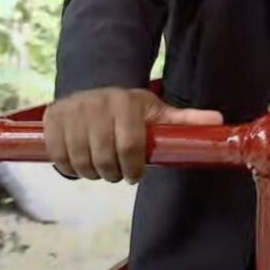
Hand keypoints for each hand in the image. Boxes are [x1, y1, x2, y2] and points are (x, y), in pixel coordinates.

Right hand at [44, 88, 222, 182]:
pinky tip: (80, 161)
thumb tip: (219, 121)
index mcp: (124, 102)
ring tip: (100, 168)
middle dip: (112, 173)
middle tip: (116, 173)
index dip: (133, 168)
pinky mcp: (50, 119)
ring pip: (79, 159)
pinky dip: (69, 166)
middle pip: (102, 157)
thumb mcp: (158, 113)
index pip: (129, 145)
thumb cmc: (130, 111)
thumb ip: (186, 120)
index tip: (135, 175)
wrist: (92, 93)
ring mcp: (70, 110)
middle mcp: (95, 103)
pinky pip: (57, 156)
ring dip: (91, 173)